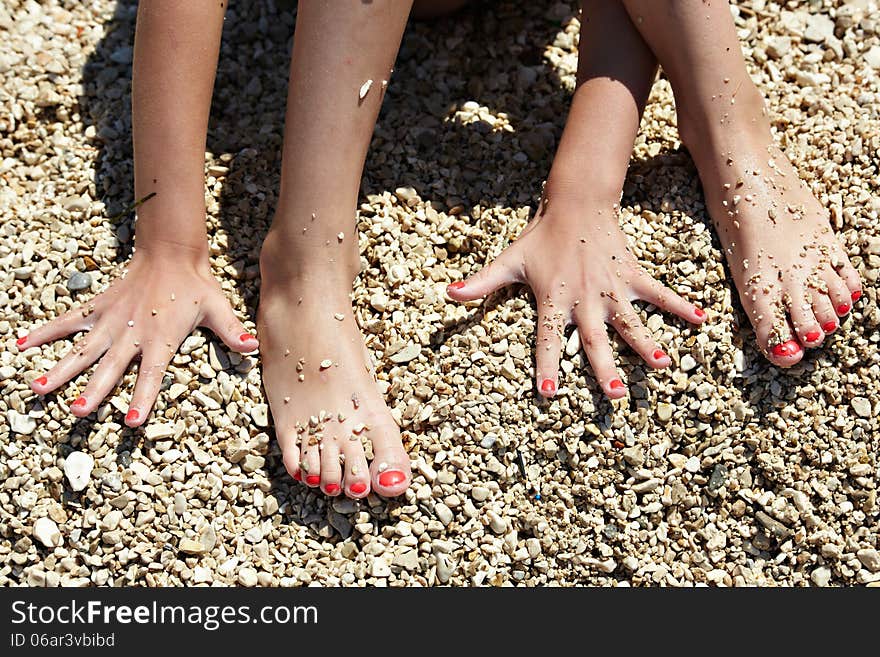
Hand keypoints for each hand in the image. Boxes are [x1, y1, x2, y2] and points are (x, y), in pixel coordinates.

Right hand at [15, 249, 257, 425]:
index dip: (143, 398)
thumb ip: (232, 331)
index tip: (132, 422)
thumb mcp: (218, 309)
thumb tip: (253, 347)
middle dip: (95, 390)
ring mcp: (111, 320)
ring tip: (38, 388)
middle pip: (111, 367)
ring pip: (83, 348)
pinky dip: (44, 332)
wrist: (171, 253)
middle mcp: (132, 333)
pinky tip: (20, 346)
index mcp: (161, 339)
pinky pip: (67, 321)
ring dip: (61, 368)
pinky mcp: (98, 308)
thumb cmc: (197, 286)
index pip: (152, 375)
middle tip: (78, 412)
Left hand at [446, 201, 705, 398]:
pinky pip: (658, 292)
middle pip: (593, 338)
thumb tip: (449, 294)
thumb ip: (481, 283)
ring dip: (646, 342)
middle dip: (603, 366)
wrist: (574, 201)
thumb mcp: (508, 261)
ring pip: (630, 320)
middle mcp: (583, 297)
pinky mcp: (630, 273)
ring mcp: (610, 286)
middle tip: (613, 395)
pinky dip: (680, 304)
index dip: (546, 365)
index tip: (548, 394)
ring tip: (662, 365)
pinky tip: (700, 320)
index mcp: (553, 298)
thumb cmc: (539, 238)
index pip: (546, 338)